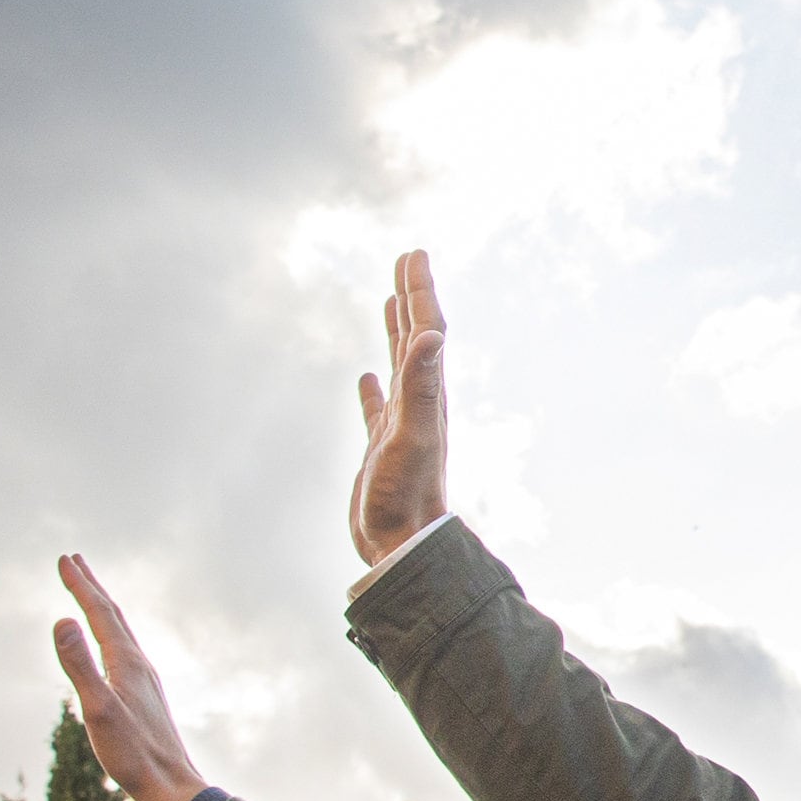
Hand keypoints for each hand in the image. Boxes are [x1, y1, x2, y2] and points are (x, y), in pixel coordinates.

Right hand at [52, 556, 209, 800]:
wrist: (170, 784)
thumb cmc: (132, 753)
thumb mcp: (98, 709)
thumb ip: (78, 666)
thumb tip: (62, 620)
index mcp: (127, 662)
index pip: (100, 613)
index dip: (81, 586)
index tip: (65, 560)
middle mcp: (139, 664)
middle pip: (113, 615)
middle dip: (91, 587)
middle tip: (73, 561)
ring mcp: (143, 679)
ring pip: (120, 633)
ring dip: (102, 610)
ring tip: (89, 596)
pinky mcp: (143, 695)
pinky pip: (124, 652)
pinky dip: (111, 636)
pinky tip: (110, 648)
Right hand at [350, 249, 450, 566]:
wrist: (403, 546)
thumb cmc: (406, 495)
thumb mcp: (412, 435)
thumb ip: (420, 386)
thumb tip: (432, 334)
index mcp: (427, 395)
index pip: (426, 330)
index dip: (421, 291)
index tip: (414, 254)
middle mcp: (418, 404)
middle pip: (416, 338)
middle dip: (412, 297)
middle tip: (407, 258)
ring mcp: (400, 426)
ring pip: (399, 366)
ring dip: (396, 331)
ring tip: (391, 300)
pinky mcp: (381, 450)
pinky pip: (378, 408)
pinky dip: (374, 387)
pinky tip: (367, 378)